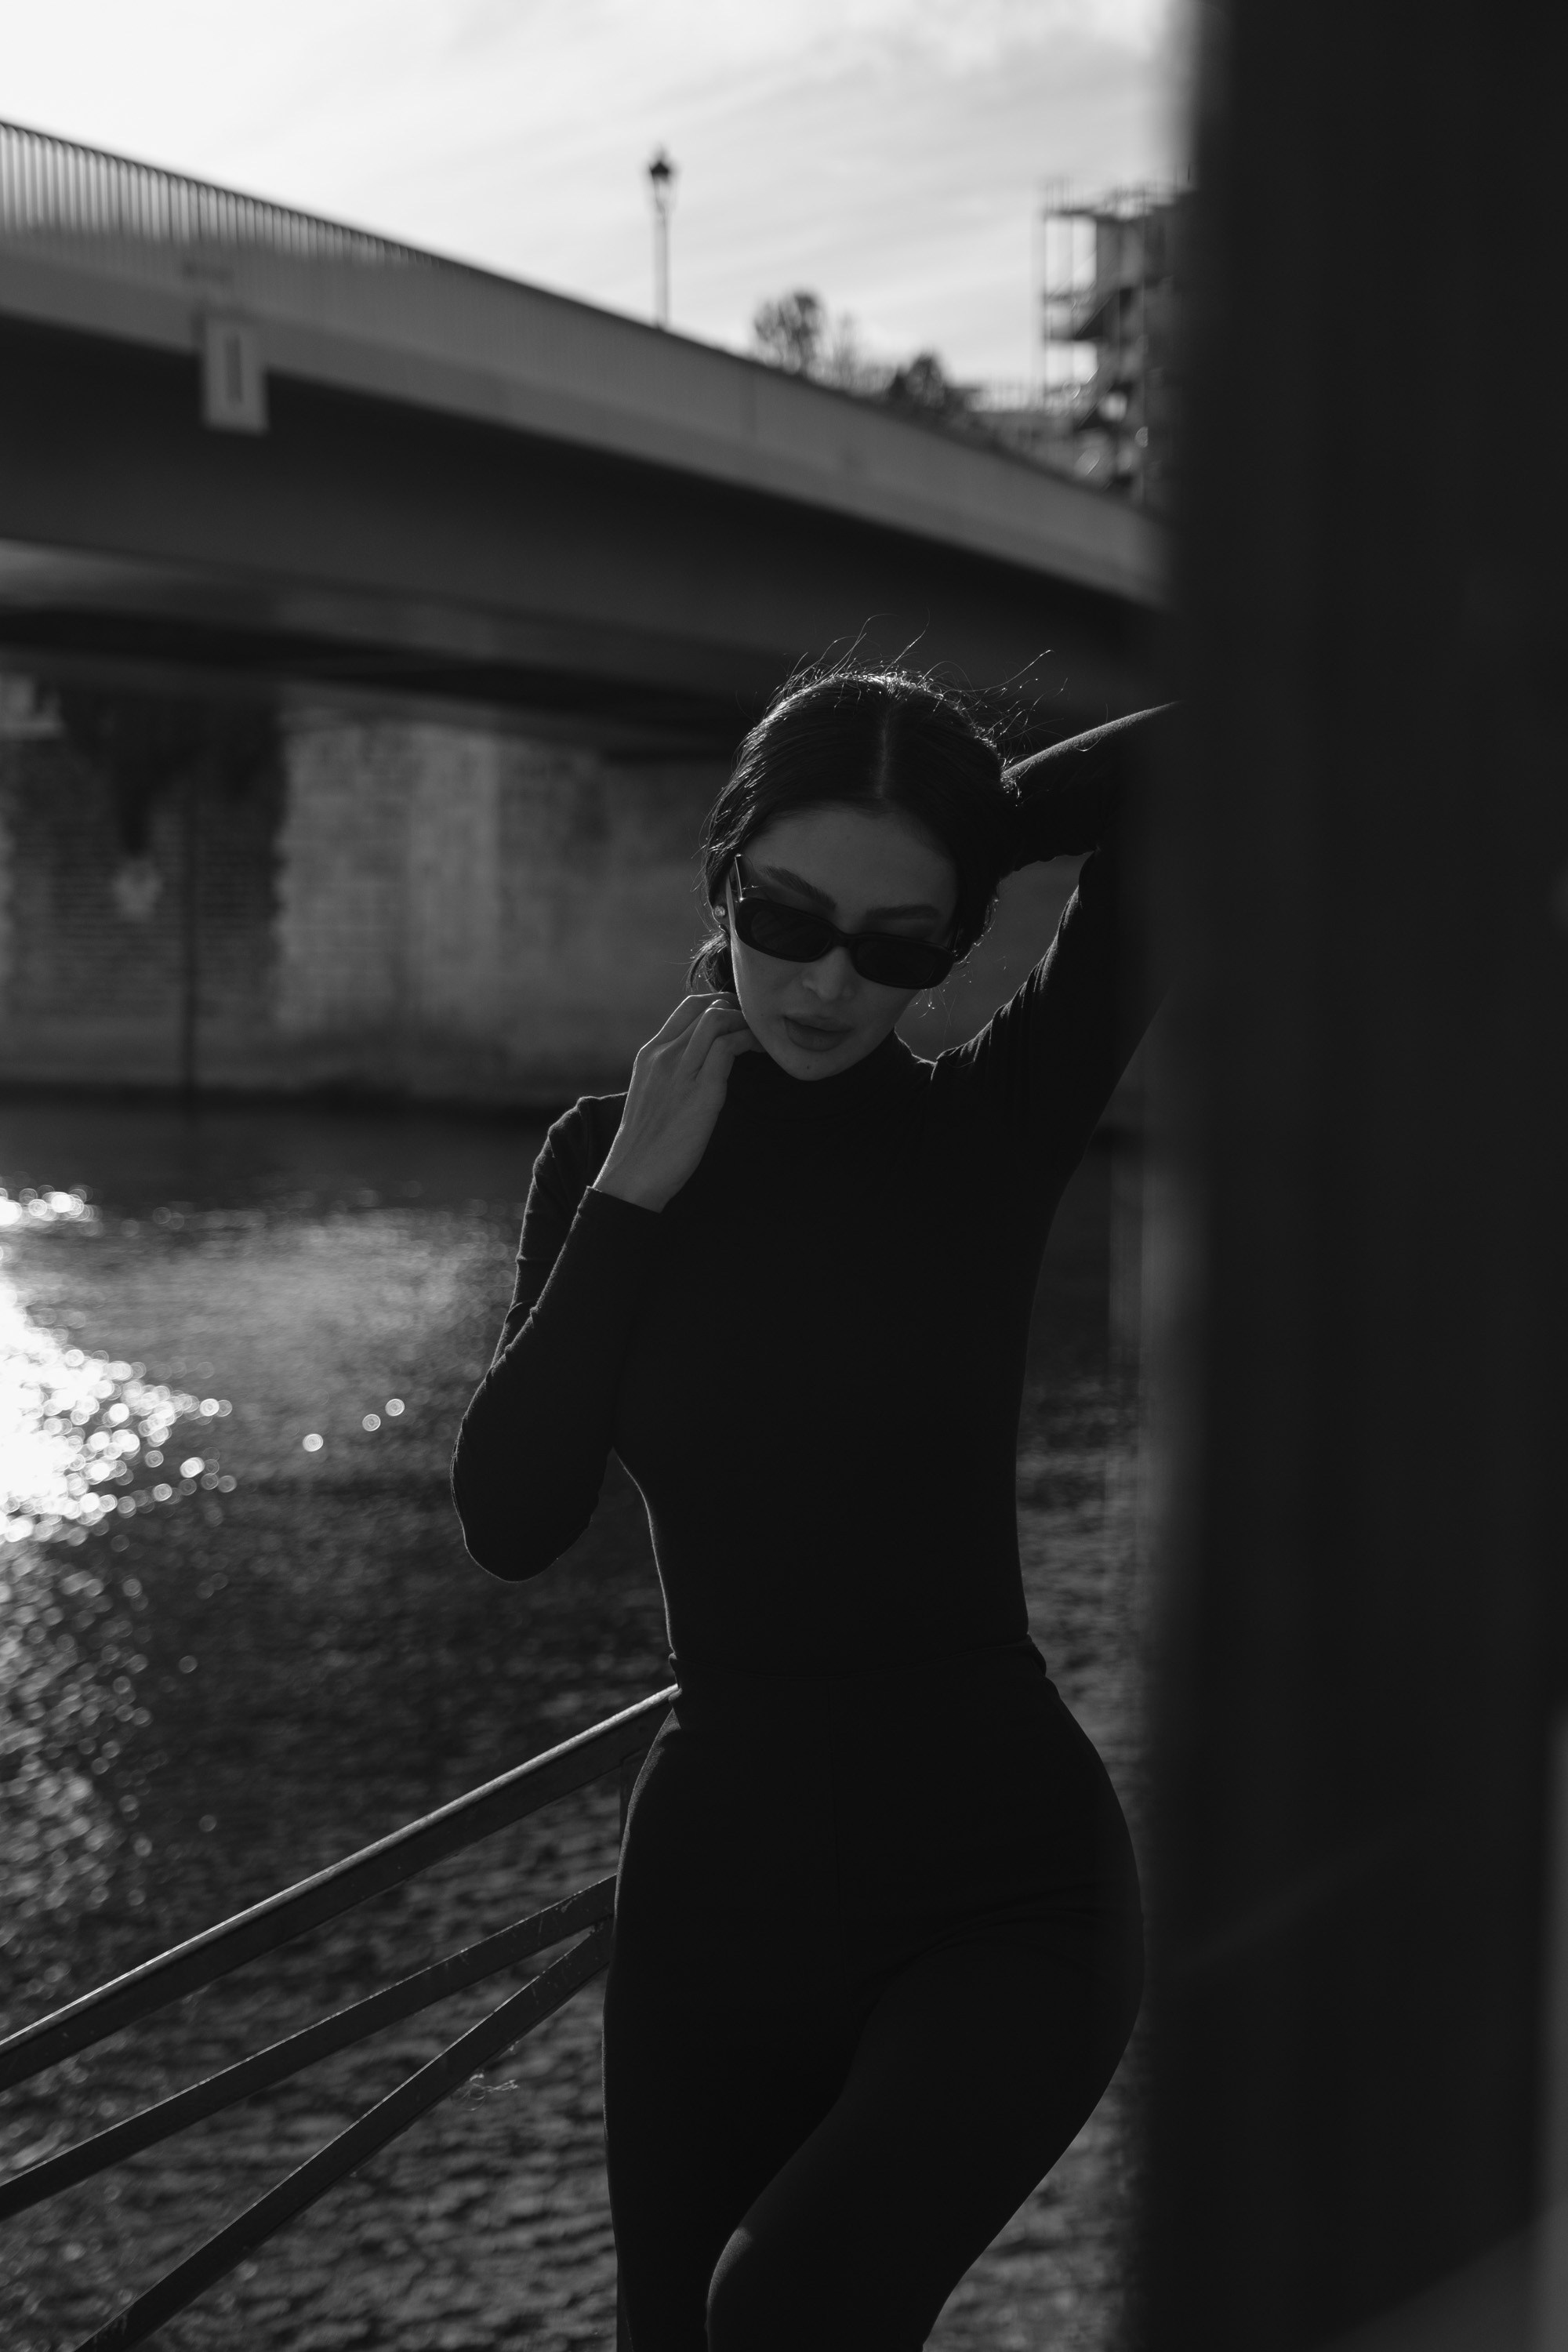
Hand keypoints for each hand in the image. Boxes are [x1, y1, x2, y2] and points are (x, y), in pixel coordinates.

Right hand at [593, 993, 760, 1211]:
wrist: (633, 1173)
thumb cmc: (646, 1142)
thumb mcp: (651, 1094)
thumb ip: (670, 1073)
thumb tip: (697, 1067)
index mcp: (650, 1053)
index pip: (687, 1008)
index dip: (718, 1004)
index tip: (737, 1016)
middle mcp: (663, 1054)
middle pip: (706, 1007)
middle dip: (737, 1008)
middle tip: (756, 1024)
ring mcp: (682, 1070)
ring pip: (717, 1019)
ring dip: (746, 1022)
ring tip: (762, 1037)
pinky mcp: (702, 1090)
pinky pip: (729, 1047)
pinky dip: (750, 1041)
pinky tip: (761, 1051)